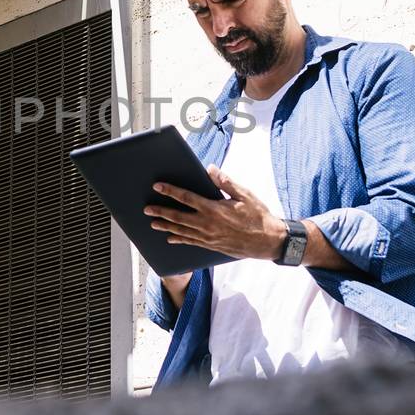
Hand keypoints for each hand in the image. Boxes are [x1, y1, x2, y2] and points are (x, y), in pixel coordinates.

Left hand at [144, 166, 286, 261]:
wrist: (268, 241)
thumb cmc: (258, 215)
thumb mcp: (244, 195)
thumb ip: (225, 182)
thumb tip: (210, 169)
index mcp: (214, 209)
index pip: (187, 198)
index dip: (170, 191)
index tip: (158, 186)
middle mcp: (208, 224)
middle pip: (178, 217)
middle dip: (161, 211)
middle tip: (146, 208)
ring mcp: (208, 237)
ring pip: (181, 231)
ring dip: (166, 226)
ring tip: (152, 222)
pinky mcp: (211, 245)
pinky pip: (191, 242)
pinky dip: (179, 239)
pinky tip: (170, 238)